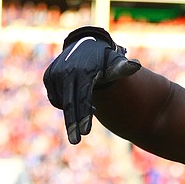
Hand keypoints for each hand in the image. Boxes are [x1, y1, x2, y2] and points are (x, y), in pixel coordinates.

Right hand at [43, 26, 140, 143]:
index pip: (82, 97)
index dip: (83, 115)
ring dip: (72, 113)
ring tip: (84, 117)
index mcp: (83, 71)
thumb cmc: (104, 57)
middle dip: (72, 123)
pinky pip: (55, 97)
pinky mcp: (48, 76)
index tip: (85, 132)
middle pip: (69, 103)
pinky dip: (64, 103)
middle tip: (75, 140)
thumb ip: (122, 67)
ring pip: (62, 102)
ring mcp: (55, 74)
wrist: (84, 43)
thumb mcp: (114, 60)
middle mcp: (66, 72)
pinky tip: (76, 103)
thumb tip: (135, 66)